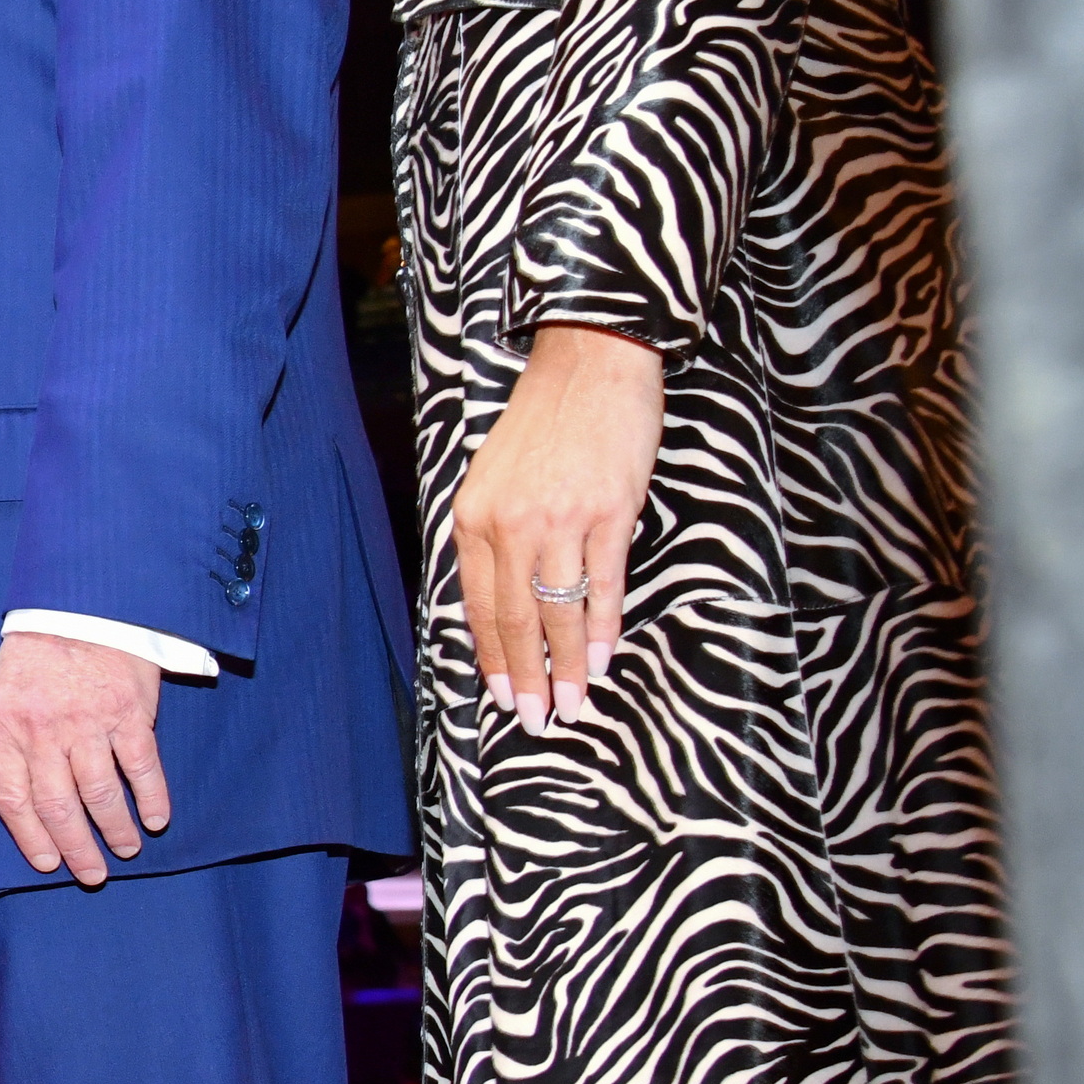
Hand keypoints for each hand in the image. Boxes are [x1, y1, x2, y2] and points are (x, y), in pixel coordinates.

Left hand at [0, 631, 169, 884]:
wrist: (79, 604)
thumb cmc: (37, 657)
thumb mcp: (3, 696)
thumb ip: (11, 745)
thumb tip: (27, 805)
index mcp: (4, 728)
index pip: (12, 798)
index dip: (30, 836)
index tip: (47, 863)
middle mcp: (43, 730)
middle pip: (58, 805)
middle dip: (76, 847)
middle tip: (91, 874)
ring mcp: (87, 722)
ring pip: (100, 793)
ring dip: (115, 829)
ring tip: (125, 849)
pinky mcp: (128, 711)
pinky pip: (140, 767)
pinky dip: (150, 798)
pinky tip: (155, 818)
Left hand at [452, 325, 662, 731]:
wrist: (590, 364)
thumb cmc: (546, 423)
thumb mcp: (496, 478)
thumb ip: (494, 535)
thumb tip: (502, 601)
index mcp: (474, 517)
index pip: (480, 605)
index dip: (492, 656)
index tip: (502, 695)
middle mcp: (510, 523)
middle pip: (516, 619)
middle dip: (526, 676)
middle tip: (537, 719)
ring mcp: (561, 519)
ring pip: (559, 611)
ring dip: (567, 666)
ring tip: (574, 703)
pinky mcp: (609, 512)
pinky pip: (603, 584)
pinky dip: (602, 627)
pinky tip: (602, 658)